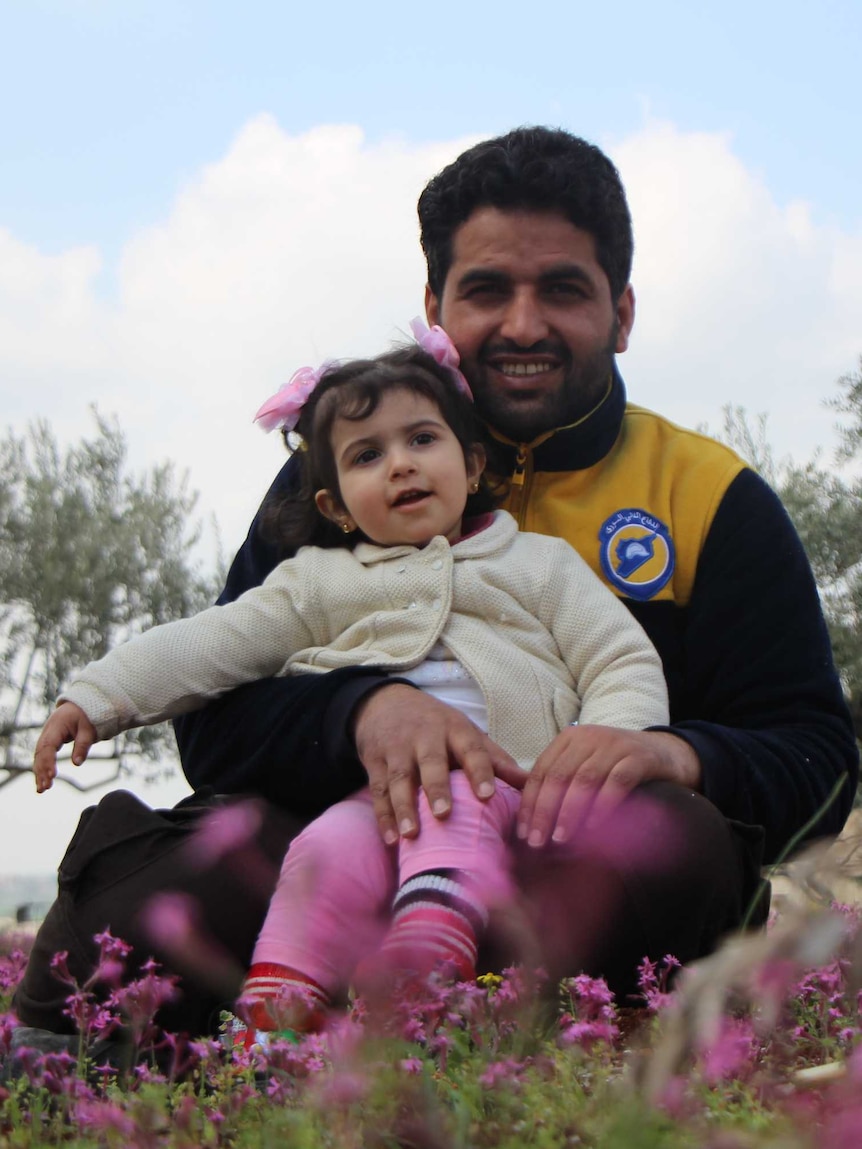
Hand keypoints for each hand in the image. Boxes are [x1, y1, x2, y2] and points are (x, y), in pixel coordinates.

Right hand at [33, 703, 97, 792]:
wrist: (82, 705)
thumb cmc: (87, 715)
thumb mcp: (89, 729)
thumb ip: (83, 745)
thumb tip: (77, 763)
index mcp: (56, 725)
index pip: (48, 746)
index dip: (48, 762)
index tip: (52, 775)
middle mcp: (48, 732)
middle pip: (40, 753)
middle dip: (41, 770)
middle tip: (45, 787)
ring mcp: (47, 736)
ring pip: (39, 756)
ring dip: (40, 772)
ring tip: (42, 790)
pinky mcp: (49, 742)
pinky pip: (43, 756)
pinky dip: (42, 768)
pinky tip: (43, 782)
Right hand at [352, 684, 523, 843]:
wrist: (385, 703)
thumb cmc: (437, 726)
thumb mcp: (466, 734)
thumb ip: (496, 760)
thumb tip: (531, 784)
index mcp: (455, 729)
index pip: (471, 749)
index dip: (479, 771)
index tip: (488, 795)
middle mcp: (425, 736)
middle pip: (431, 761)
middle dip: (436, 788)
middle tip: (443, 814)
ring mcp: (397, 748)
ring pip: (400, 778)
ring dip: (404, 807)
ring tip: (411, 834)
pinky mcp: (374, 761)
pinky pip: (378, 790)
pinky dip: (383, 816)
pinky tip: (391, 839)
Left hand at [516, 725, 701, 847]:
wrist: (664, 753)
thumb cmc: (615, 766)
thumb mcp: (584, 764)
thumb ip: (558, 780)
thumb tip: (526, 816)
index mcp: (568, 739)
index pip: (540, 771)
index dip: (529, 803)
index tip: (522, 833)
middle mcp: (589, 737)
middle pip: (558, 776)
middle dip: (544, 811)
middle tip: (537, 842)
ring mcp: (614, 745)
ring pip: (584, 780)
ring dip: (569, 812)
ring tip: (560, 838)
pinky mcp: (638, 758)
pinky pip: (616, 783)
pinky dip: (602, 806)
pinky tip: (593, 827)